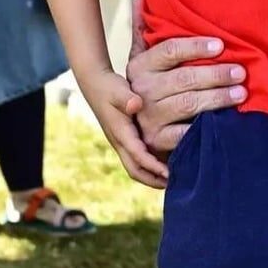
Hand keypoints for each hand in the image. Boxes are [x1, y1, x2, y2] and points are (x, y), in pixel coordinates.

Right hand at [80, 68, 169, 187]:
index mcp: (119, 133)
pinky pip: (137, 159)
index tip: (169, 174)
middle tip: (174, 184)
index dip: (153, 166)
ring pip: (135, 167)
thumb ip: (126, 97)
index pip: (137, 156)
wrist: (93, 83)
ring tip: (173, 180)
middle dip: (153, 180)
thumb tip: (135, 104)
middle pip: (135, 170)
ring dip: (152, 176)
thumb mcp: (117, 89)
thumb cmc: (109, 86)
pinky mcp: (124, 139)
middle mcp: (119, 142)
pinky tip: (165, 164)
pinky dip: (149, 166)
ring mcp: (121, 142)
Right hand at [125, 37, 246, 155]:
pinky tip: (227, 120)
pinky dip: (207, 125)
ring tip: (241, 93)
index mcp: (139, 66)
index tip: (221, 45)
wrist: (139, 132)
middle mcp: (142, 90)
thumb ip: (143, 30)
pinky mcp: (157, 140)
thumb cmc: (151, 87)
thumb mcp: (144, 60)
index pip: (169, 51)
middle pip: (183, 78)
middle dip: (216, 75)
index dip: (196, 47)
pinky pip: (186, 132)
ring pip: (188, 103)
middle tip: (241, 72)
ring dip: (218, 97)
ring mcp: (149, 117)